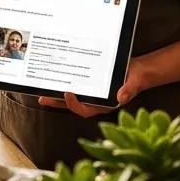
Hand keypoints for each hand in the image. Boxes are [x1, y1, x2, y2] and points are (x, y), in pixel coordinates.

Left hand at [36, 58, 153, 116]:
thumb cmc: (136, 77)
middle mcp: (96, 101)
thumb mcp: (134, 82)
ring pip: (71, 96)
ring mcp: (92, 93)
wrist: (137, 70)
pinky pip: (75, 86)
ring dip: (57, 94)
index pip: (86, 110)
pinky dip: (65, 83)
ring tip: (42, 90)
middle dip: (57, 102)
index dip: (75, 105)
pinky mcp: (90, 83)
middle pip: (73, 104)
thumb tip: (121, 97)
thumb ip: (128, 89)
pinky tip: (56, 78)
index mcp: (104, 105)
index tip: (68, 94)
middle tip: (42, 98)